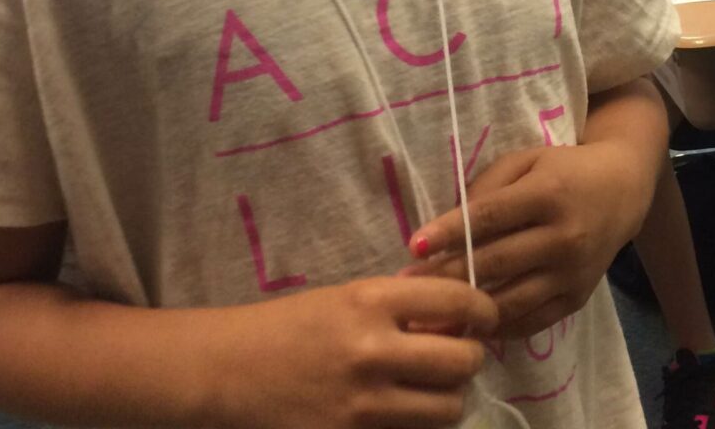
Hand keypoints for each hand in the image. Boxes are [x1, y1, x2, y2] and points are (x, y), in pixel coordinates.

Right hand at [214, 277, 495, 428]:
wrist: (230, 370)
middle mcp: (373, 350)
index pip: (457, 301)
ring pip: (448, 409)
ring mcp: (364, 404)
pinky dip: (416, 427)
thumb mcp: (347, 298)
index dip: (483, 309)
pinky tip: (401, 412)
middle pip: (463, 362)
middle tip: (457, 356)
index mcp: (371, 301)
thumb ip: (401, 306)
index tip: (485, 317)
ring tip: (431, 389)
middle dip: (469, 359)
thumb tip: (457, 314)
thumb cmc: (290, 325)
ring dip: (448, 399)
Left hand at [404, 142, 643, 338]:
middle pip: (495, 263)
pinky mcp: (578, 298)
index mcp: (546, 195)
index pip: (489, 217)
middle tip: (406, 285)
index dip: (450, 232)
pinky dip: (499, 327)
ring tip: (430, 314)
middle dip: (446, 276)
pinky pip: (532, 321)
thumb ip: (488, 187)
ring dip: (467, 311)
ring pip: (511, 301)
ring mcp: (572, 273)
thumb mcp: (526, 161)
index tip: (414, 246)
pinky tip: (469, 327)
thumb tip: (449, 224)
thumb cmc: (562, 170)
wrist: (622, 191)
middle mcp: (562, 237)